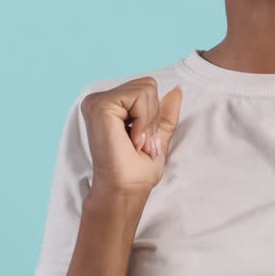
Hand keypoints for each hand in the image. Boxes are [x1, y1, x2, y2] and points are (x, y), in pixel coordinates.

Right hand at [81, 77, 183, 203]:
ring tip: (135, 142)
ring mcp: (97, 101)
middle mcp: (99, 100)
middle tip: (139, 143)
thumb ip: (164, 113)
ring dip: (148, 121)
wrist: (125, 190)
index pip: (147, 88)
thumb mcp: (157, 136)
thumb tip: (177, 88)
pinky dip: (144, 121)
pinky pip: (139, 96)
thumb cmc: (137, 171)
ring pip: (146, 89)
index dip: (153, 115)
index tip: (142, 141)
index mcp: (110, 106)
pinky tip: (130, 140)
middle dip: (152, 116)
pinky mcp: (99, 105)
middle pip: (147, 84)